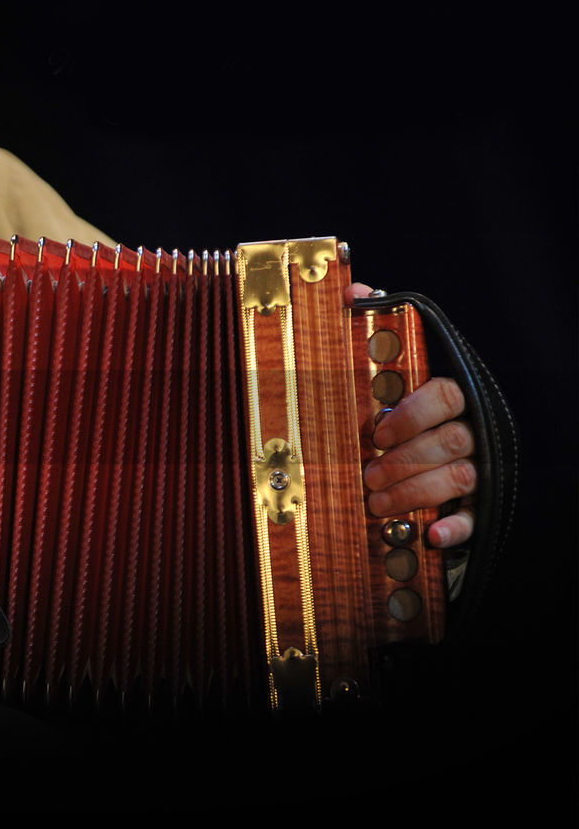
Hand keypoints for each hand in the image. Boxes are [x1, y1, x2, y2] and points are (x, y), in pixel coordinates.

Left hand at [347, 283, 475, 547]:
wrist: (402, 454)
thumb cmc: (389, 407)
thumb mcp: (376, 367)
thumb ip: (367, 327)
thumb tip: (351, 291)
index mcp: (446, 395)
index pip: (446, 395)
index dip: (413, 412)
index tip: (376, 430)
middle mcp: (468, 429)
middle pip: (451, 441)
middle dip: (407, 460)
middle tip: (369, 474)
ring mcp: (476, 469)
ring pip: (458, 477)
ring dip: (415, 492)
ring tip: (377, 502)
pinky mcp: (474, 506)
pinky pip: (474, 519)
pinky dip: (455, 529)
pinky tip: (432, 537)